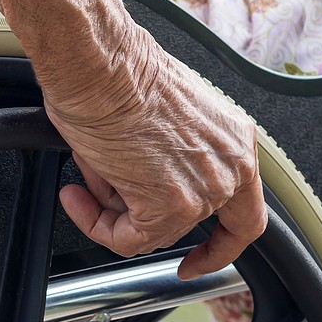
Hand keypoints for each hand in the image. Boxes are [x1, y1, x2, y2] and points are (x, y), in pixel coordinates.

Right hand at [45, 38, 267, 280]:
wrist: (102, 63)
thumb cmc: (124, 72)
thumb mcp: (168, 121)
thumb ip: (171, 161)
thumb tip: (136, 191)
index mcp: (236, 141)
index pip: (245, 213)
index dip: (221, 245)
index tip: (199, 257)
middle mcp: (230, 168)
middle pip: (190, 223)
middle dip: (145, 219)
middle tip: (111, 210)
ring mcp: (203, 191)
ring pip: (152, 232)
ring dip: (111, 210)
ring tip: (88, 173)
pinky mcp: (169, 207)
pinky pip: (126, 239)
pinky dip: (95, 224)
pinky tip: (77, 195)